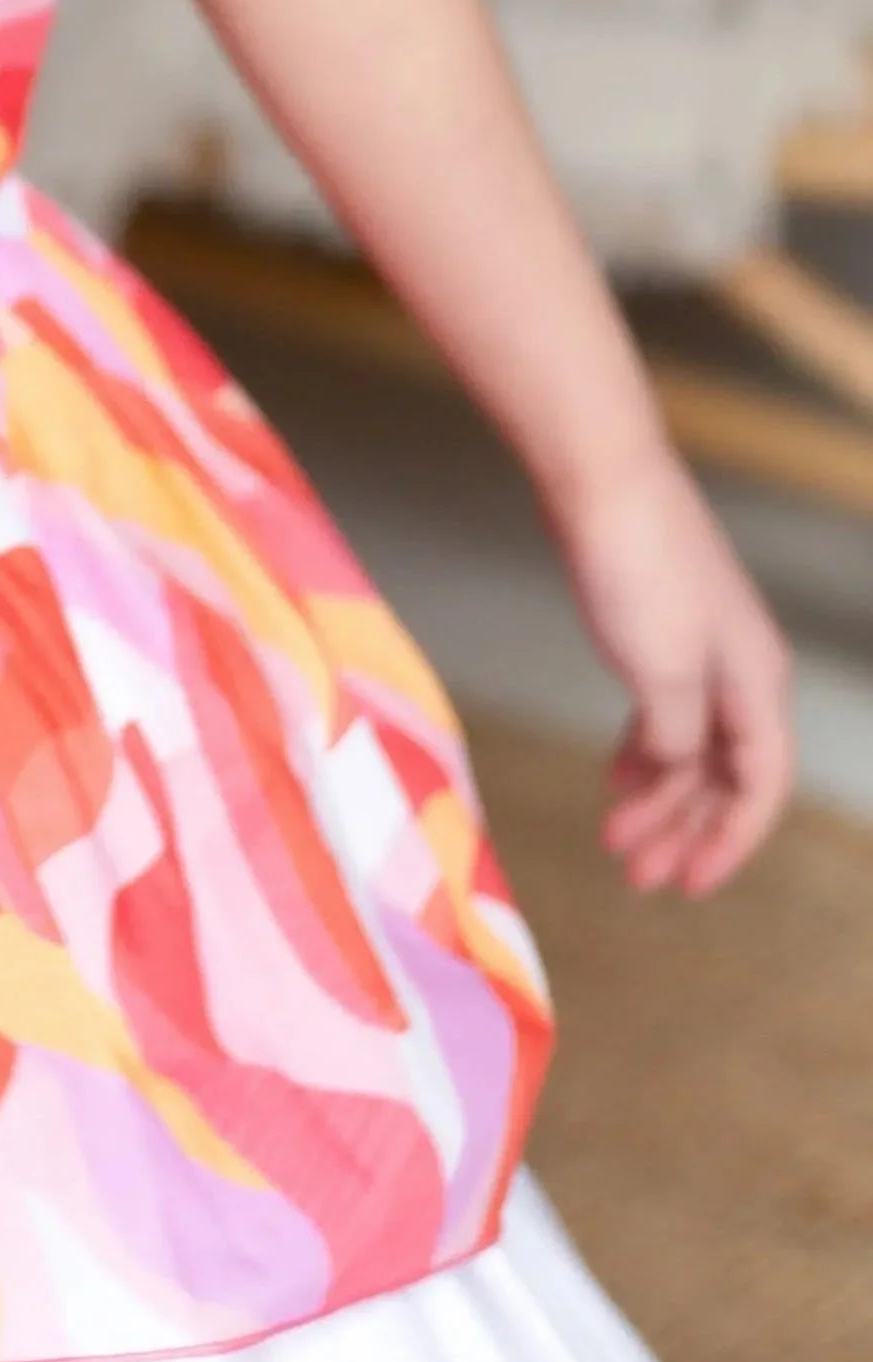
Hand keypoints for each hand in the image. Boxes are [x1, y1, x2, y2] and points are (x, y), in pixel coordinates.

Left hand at [548, 443, 796, 896]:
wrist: (600, 475)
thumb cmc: (635, 564)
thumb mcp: (661, 669)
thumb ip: (677, 737)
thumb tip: (675, 772)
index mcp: (756, 682)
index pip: (761, 785)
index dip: (729, 842)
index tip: (688, 886)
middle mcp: (741, 670)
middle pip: (725, 774)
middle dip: (686, 829)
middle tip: (636, 876)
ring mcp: (701, 648)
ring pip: (692, 746)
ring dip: (659, 797)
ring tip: (615, 838)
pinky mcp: (659, 629)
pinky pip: (665, 712)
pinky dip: (644, 751)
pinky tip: (618, 777)